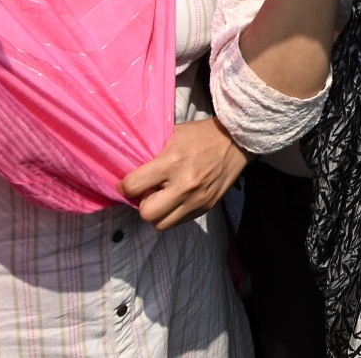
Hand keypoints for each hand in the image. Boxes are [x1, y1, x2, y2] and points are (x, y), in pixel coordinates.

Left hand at [118, 118, 247, 230]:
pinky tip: (177, 199)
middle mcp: (184, 184)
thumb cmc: (201, 135)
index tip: (127, 183)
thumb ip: (152, 153)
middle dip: (142, 203)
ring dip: (157, 213)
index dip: (125, 186)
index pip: (134, 186)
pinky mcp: (206, 207)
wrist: (236, 142)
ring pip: (161, 224)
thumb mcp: (173, 135)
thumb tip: (130, 169)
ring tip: (163, 197)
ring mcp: (196, 199)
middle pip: (146, 213)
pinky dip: (172, 214)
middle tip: (149, 191)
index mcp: (172, 162)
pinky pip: (178, 222)